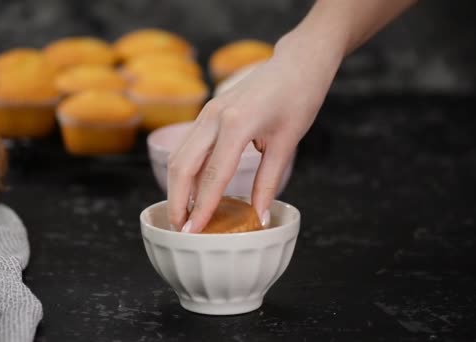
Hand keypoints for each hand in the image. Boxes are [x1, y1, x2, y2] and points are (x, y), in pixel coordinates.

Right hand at [167, 30, 343, 232]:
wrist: (296, 64)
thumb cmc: (298, 98)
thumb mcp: (286, 143)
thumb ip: (268, 182)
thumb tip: (258, 217)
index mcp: (237, 123)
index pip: (213, 175)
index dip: (202, 207)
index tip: (193, 232)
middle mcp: (214, 116)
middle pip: (182, 166)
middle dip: (178, 200)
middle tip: (179, 229)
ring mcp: (207, 113)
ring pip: (179, 156)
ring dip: (177, 187)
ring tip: (182, 215)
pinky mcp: (207, 113)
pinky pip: (189, 146)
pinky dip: (186, 171)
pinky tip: (192, 190)